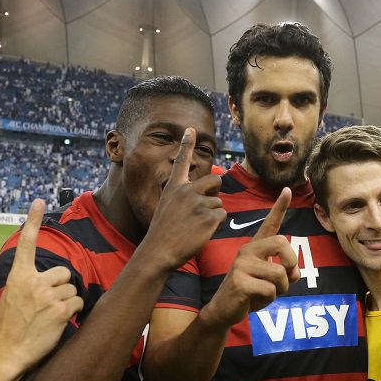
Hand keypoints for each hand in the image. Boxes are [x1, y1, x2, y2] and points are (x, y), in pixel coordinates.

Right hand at [0, 199, 83, 370]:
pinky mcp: (60, 310)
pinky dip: (74, 312)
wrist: (8, 353)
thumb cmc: (11, 327)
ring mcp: (47, 295)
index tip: (39, 201)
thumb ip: (28, 283)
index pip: (28, 243)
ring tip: (50, 316)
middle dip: (62, 286)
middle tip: (48, 304)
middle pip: (64, 271)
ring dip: (68, 301)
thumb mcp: (12, 296)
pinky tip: (59, 322)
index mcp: (18, 275)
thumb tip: (47, 279)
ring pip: (73, 288)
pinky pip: (78, 302)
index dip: (34, 220)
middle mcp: (33, 281)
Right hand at [142, 128, 225, 271]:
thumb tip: (202, 192)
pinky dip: (216, 225)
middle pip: (215, 180)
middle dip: (216, 192)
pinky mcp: (209, 216)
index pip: (182, 160)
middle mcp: (187, 191)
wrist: (158, 252)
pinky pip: (222, 216)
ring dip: (213, 216)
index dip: (187, 143)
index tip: (192, 129)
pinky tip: (202, 232)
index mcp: (174, 187)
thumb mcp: (166, 208)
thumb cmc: (162, 234)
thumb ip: (182, 197)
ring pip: (218, 203)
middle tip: (205, 207)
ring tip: (196, 228)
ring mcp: (198, 203)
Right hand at [203, 188, 299, 327]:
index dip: (280, 207)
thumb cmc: (248, 293)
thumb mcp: (269, 280)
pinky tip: (254, 301)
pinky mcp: (239, 281)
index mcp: (255, 247)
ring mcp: (241, 264)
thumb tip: (295, 272)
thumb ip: (284, 272)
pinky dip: (269, 299)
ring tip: (265, 294)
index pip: (270, 223)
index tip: (287, 190)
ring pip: (279, 274)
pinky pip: (270, 289)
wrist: (223, 310)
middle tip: (289, 278)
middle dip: (291, 263)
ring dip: (280, 289)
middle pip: (282, 243)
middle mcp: (247, 250)